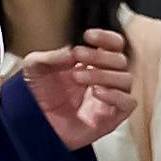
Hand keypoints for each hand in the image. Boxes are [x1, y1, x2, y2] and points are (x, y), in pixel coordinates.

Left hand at [19, 26, 132, 150]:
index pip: (113, 46)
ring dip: (103, 74)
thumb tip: (71, 50)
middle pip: (120, 60)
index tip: (89, 36)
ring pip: (125, 79)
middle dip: (100, 55)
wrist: (33, 124)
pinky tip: (97, 92)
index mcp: (92, 64)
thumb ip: (51, 56)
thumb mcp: (36, 68)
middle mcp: (104, 79)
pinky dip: (115, 95)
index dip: (106, 38)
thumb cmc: (39, 97)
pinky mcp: (111, 117)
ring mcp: (109, 98)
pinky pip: (127, 103)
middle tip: (78, 55)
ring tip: (79, 77)